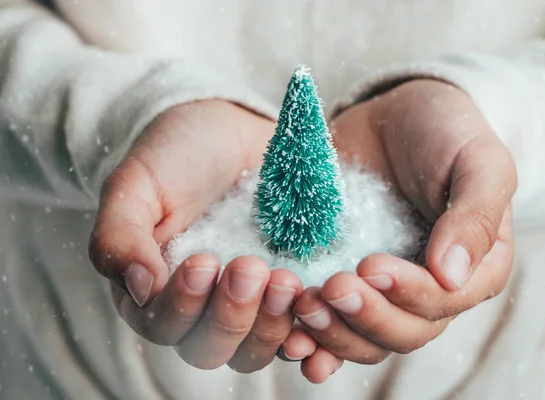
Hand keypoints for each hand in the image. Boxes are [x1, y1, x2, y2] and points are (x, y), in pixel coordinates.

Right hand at [88, 100, 305, 372]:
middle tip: (251, 268)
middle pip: (212, 348)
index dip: (182, 306)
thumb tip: (139, 290)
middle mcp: (201, 309)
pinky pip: (300, 333)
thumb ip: (119, 236)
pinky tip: (316, 302)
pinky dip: (309, 330)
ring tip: (287, 279)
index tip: (203, 262)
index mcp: (155, 292)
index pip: (163, 326)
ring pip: (255, 350)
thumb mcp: (136, 185)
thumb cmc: (176, 157)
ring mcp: (248, 306)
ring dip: (272, 325)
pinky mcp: (287, 295)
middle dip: (231, 316)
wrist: (231, 130)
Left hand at [289, 80, 516, 368]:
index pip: (445, 302)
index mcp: (476, 269)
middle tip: (328, 288)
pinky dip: (312, 339)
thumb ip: (475, 215)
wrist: (393, 116)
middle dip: (365, 317)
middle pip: (404, 332)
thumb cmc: (445, 132)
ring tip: (302, 306)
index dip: (408, 294)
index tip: (370, 265)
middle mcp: (431, 290)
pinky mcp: (347, 282)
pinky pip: (332, 325)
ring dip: (333, 333)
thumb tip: (453, 276)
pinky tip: (289, 336)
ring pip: (365, 340)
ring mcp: (385, 292)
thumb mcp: (477, 161)